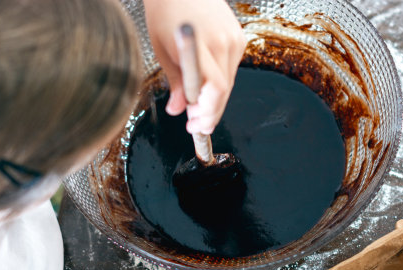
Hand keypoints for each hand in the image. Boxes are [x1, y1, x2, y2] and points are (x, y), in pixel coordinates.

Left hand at [143, 0, 246, 134]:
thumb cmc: (167, 11)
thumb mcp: (163, 50)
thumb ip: (175, 82)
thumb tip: (177, 110)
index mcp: (204, 45)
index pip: (216, 89)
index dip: (207, 112)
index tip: (194, 125)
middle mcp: (225, 42)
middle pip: (225, 90)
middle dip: (210, 113)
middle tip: (196, 125)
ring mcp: (235, 39)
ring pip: (229, 82)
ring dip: (214, 100)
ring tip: (197, 111)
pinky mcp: (239, 37)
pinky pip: (230, 69)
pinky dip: (219, 84)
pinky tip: (206, 90)